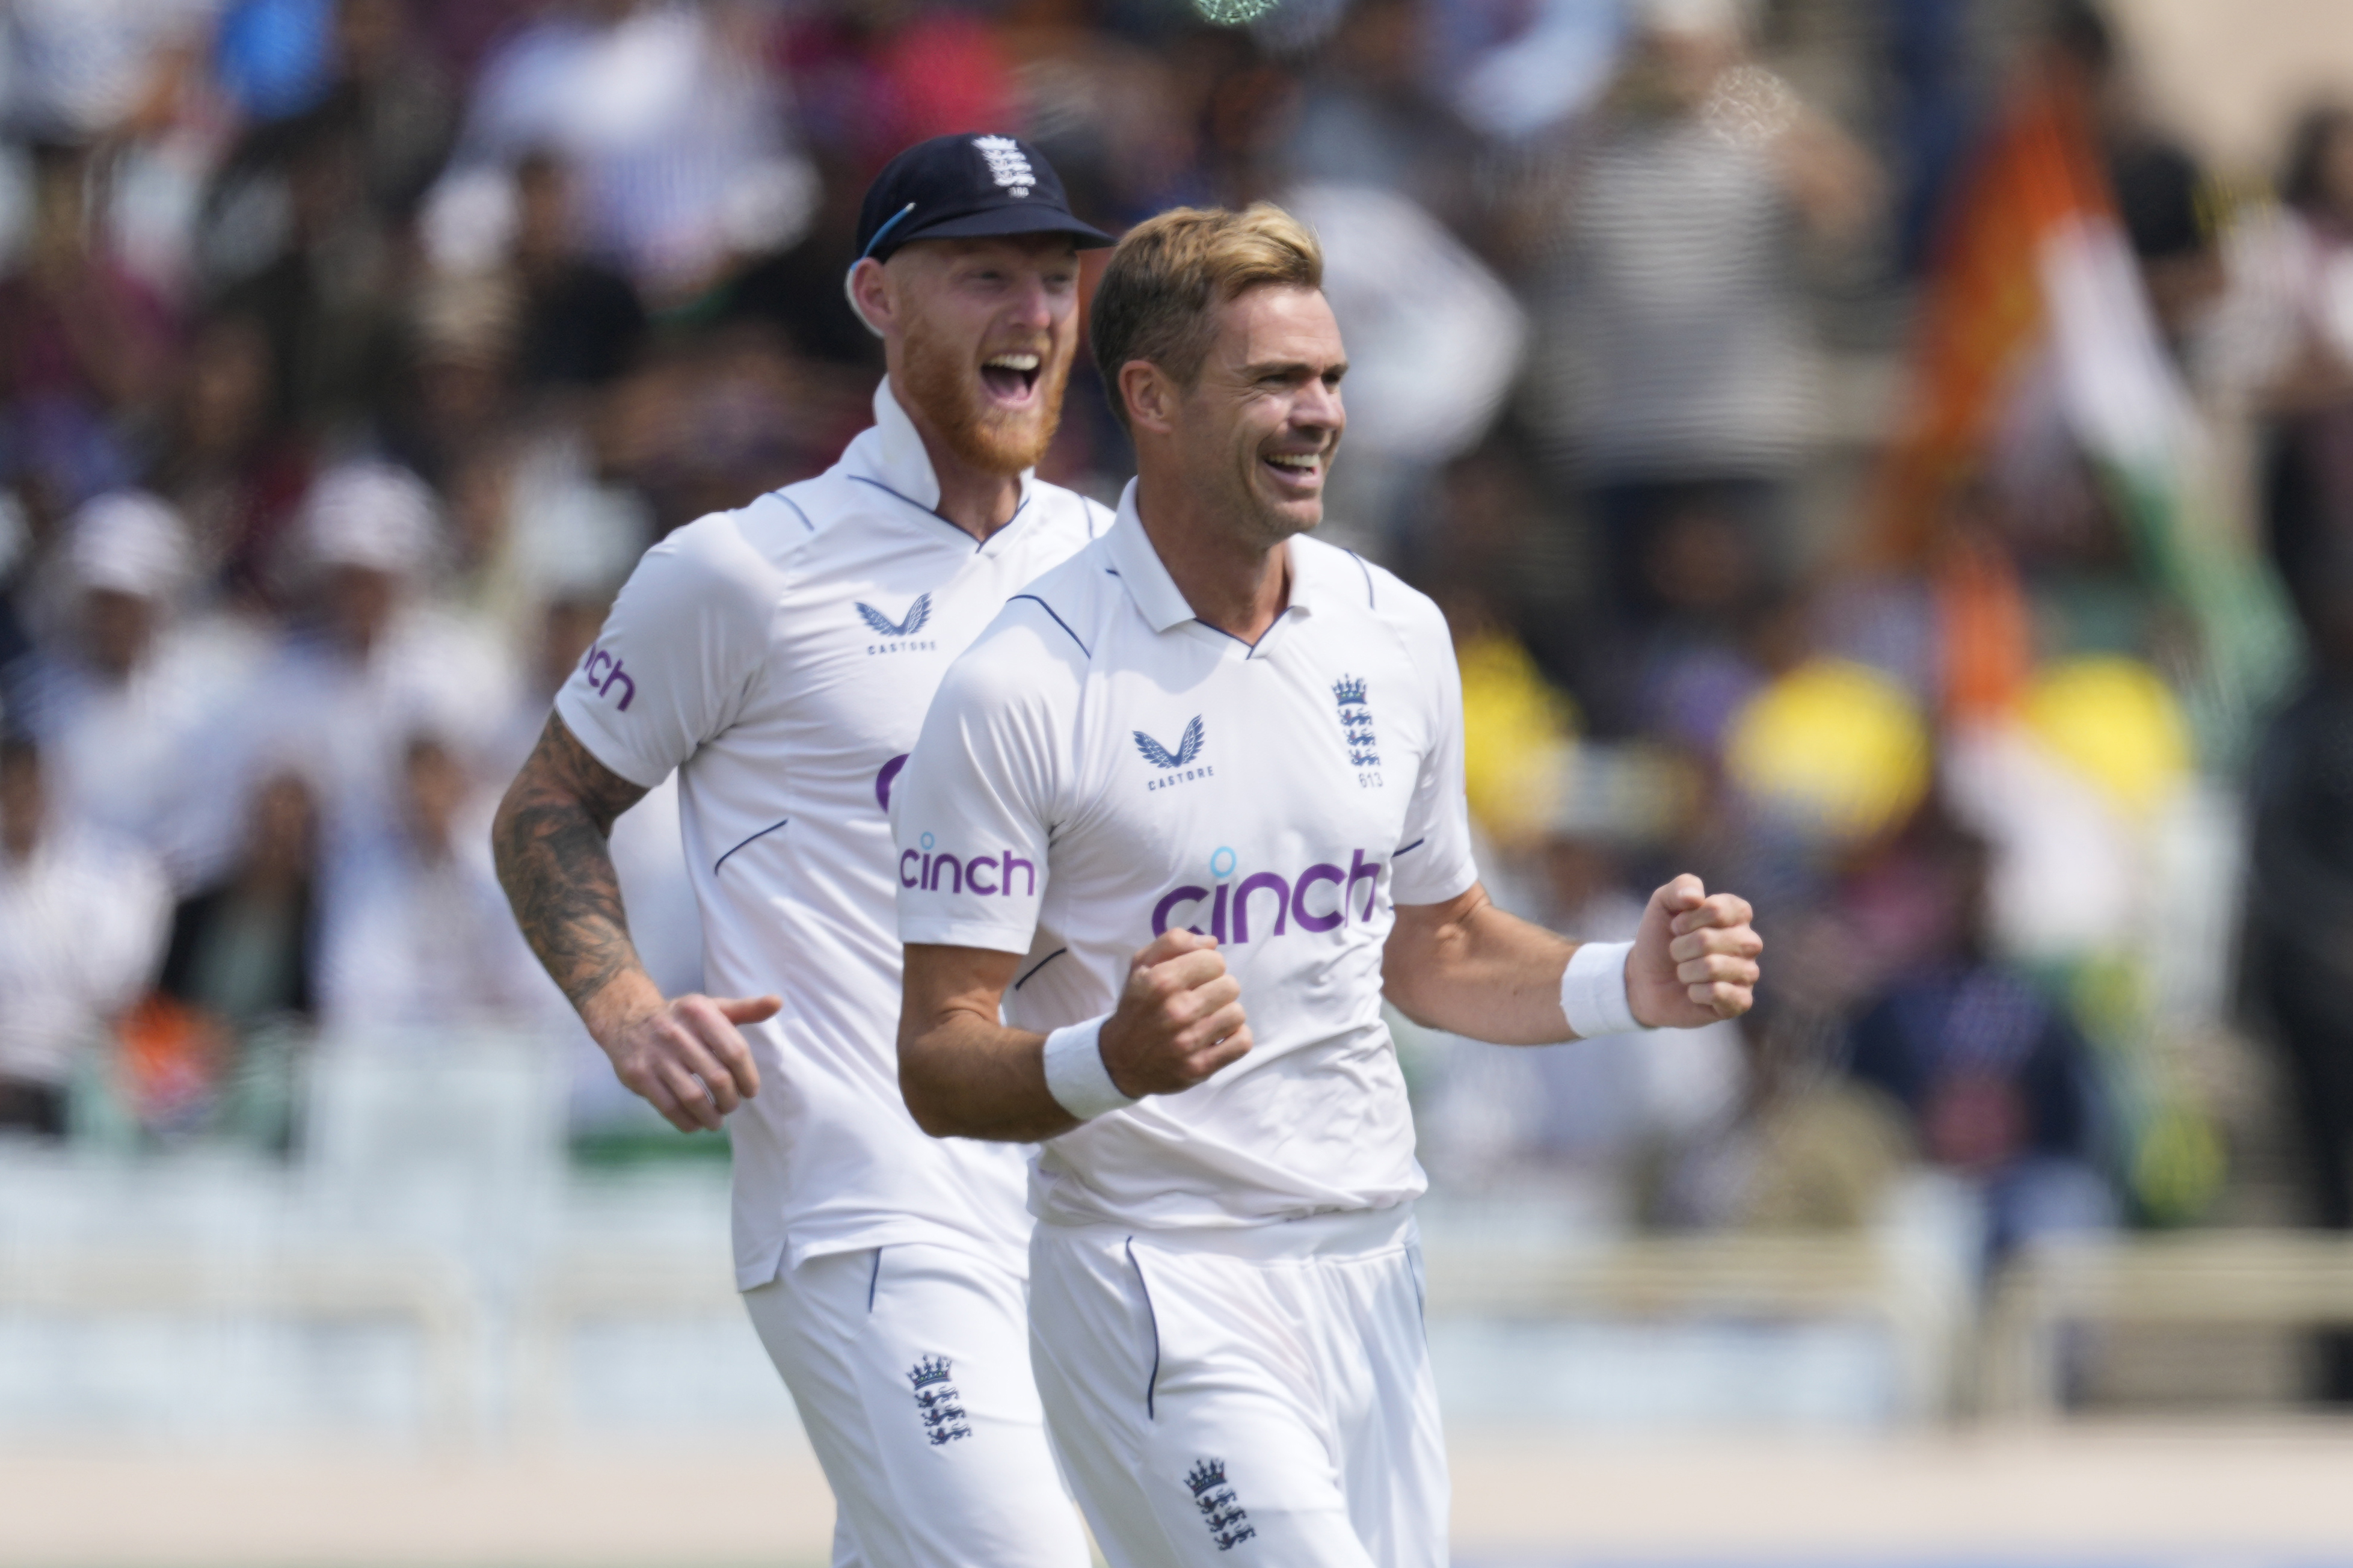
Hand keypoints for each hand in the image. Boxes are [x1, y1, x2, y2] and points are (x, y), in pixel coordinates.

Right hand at [597, 991, 778, 1131]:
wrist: (626, 1019)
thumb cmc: (681, 1019)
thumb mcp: (711, 1007)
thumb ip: (746, 1009)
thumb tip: (777, 1002)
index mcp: (700, 1012)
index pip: (735, 1051)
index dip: (748, 1077)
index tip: (750, 1091)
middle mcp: (676, 1032)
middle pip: (717, 1078)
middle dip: (730, 1100)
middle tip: (731, 1106)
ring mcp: (655, 1055)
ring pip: (694, 1097)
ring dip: (711, 1116)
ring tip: (716, 1121)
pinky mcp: (638, 1075)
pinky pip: (668, 1107)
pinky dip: (687, 1121)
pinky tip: (695, 1123)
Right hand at [1097, 929, 1251, 1097]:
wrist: (1120, 1060)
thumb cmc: (1137, 1007)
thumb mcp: (1141, 966)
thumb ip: (1173, 942)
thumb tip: (1211, 942)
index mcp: (1161, 981)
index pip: (1215, 960)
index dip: (1208, 966)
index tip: (1196, 977)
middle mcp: (1176, 1011)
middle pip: (1230, 986)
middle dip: (1218, 989)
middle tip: (1202, 999)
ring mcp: (1188, 1042)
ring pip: (1237, 1013)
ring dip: (1226, 1014)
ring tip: (1208, 1018)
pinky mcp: (1199, 1067)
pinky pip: (1241, 1043)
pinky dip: (1235, 1039)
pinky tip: (1219, 1036)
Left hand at [1629, 874, 1759, 1027]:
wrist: (1646, 979)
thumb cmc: (1661, 938)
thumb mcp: (1663, 904)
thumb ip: (1681, 887)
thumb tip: (1696, 897)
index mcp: (1737, 914)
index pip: (1717, 909)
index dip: (1688, 920)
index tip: (1676, 926)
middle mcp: (1749, 942)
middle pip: (1709, 940)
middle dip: (1681, 947)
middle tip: (1677, 953)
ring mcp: (1747, 973)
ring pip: (1712, 967)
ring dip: (1685, 971)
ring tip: (1684, 972)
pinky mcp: (1741, 1001)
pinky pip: (1719, 993)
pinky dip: (1695, 992)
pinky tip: (1694, 992)